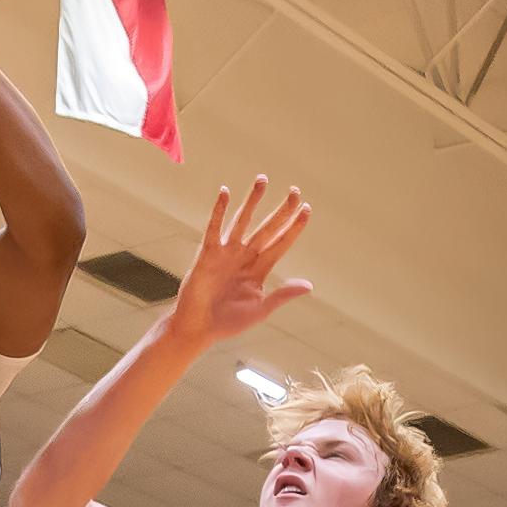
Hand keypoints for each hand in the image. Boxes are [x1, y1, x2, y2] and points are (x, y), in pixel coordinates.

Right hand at [170, 176, 312, 346]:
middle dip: (282, 210)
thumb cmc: (228, 322)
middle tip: (296, 191)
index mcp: (260, 270)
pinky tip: (225, 192)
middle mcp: (245, 256)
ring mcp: (227, 253)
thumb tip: (308, 285)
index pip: (281, 242)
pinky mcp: (208, 253)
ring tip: (263, 180)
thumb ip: (282, 294)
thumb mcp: (260, 309)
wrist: (198, 326)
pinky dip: (219, 210)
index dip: (294, 227)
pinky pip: (215, 227)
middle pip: (268, 228)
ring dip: (253, 201)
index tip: (307, 209)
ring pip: (243, 221)